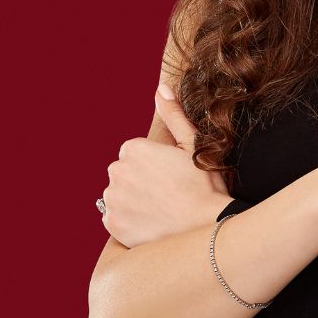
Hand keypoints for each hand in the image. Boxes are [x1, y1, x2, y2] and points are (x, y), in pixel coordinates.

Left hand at [100, 84, 231, 248]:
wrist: (206, 229)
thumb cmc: (204, 185)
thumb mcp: (192, 144)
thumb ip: (172, 115)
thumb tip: (161, 89)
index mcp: (132, 148)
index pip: (135, 155)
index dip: (155, 167)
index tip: (171, 178)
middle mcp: (116, 171)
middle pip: (125, 175)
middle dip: (140, 183)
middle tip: (168, 195)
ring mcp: (112, 199)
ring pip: (119, 197)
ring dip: (133, 202)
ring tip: (161, 211)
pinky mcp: (112, 225)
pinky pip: (116, 220)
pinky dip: (129, 223)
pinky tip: (152, 224)